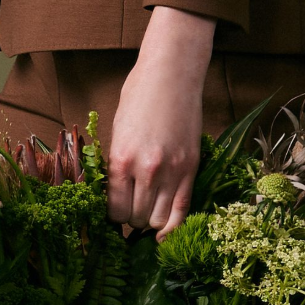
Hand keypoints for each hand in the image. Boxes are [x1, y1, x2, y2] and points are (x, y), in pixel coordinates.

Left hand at [106, 7, 216, 238]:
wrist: (171, 74)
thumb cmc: (139, 95)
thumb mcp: (118, 130)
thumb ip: (117, 164)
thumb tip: (115, 194)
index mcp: (121, 160)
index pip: (115, 211)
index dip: (113, 216)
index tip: (115, 212)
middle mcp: (146, 170)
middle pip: (136, 218)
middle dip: (131, 220)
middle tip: (131, 211)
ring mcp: (172, 171)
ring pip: (158, 220)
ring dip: (150, 221)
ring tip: (147, 211)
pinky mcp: (191, 168)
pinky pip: (182, 210)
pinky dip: (173, 226)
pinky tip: (165, 231)